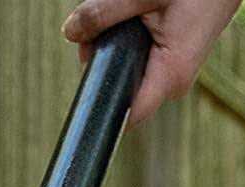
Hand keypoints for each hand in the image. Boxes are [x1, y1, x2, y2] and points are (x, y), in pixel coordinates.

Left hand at [62, 0, 241, 123]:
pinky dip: (129, 37)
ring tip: (122, 12)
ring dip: (114, 44)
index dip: (101, 106)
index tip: (83, 92)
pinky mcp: (172, 58)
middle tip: (97, 28)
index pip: (126, 115)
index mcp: (170, 75)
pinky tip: (133, 14)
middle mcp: (173, 82)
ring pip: (127, 70)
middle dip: (101, 58)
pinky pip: (140, 57)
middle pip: (120, 87)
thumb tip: (71, 32)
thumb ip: (104, 13)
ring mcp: (173, 72)